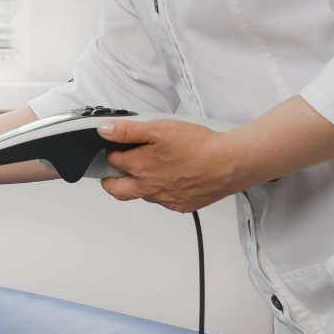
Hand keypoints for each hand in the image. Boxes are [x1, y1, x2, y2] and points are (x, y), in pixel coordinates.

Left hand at [96, 118, 238, 212]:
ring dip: (139, 183)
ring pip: (142, 194)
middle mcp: (148, 188)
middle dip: (110, 179)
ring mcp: (164, 199)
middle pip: (116, 189)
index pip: (110, 162)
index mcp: (139, 168)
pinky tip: (173, 177)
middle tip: (114, 169)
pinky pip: (164, 200)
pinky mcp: (181, 205)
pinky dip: (163, 190)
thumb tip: (104, 130)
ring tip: (151, 168)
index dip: (110, 151)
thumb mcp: (158, 128)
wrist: (229, 163)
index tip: (114, 147)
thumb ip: (127, 130)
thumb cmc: (198, 145)